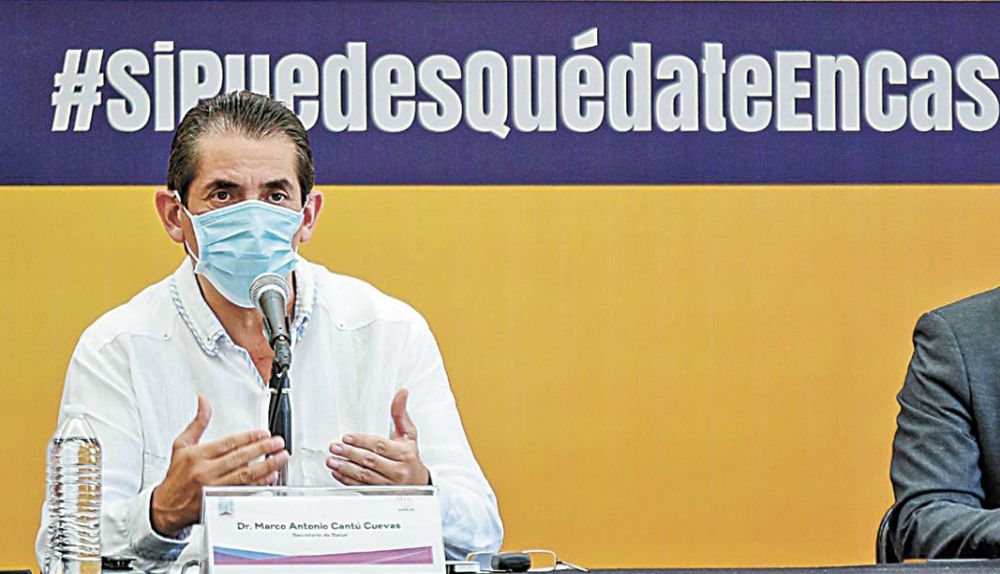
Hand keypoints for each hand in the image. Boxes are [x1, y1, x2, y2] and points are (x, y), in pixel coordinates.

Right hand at [150, 395, 288, 536]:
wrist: (166, 507)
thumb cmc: (176, 476)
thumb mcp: (182, 445)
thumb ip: (198, 423)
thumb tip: (203, 401)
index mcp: (197, 456)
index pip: (229, 443)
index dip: (249, 437)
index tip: (265, 433)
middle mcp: (205, 472)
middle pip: (240, 458)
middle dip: (262, 449)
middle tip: (278, 443)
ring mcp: (213, 489)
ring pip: (244, 476)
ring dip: (266, 467)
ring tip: (280, 458)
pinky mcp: (219, 502)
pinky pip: (242, 492)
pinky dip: (258, 485)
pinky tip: (270, 478)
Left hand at [326, 388, 429, 485]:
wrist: (418, 483)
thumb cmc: (410, 456)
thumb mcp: (408, 434)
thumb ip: (400, 413)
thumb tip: (402, 393)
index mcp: (404, 453)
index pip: (380, 446)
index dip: (362, 441)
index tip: (347, 437)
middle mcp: (398, 470)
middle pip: (370, 460)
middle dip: (350, 453)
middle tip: (335, 447)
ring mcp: (389, 484)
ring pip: (364, 475)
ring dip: (345, 468)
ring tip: (332, 460)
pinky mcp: (380, 493)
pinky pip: (362, 487)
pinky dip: (347, 480)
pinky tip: (338, 473)